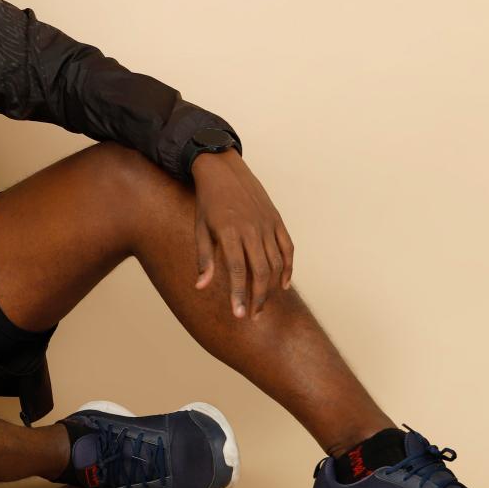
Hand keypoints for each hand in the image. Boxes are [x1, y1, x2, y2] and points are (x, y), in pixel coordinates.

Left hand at [190, 149, 294, 318]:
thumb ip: (204, 259)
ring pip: (276, 262)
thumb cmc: (208, 202)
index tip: (238, 315)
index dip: (239, 295)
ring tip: (261, 305)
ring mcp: (267, 224)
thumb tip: (201, 287)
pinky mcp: (277, 220)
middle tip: (252, 316)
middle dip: (257, 298)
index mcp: (229, 231)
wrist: (224, 171)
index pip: (238, 271)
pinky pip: (288, 248)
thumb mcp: (200, 228)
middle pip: (261, 271)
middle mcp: (252, 229)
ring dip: (271, 287)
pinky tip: (283, 286)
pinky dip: (288, 268)